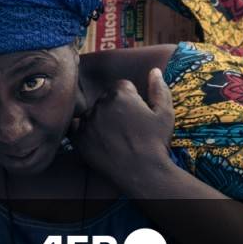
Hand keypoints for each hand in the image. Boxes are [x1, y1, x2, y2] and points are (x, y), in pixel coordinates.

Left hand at [72, 68, 175, 188]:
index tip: (137, 115)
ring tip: (115, 137)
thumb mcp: (165, 114)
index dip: (131, 100)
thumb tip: (154, 70)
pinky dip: (84, 130)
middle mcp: (101, 104)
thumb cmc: (156, 142)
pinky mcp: (79, 138)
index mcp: (121, 94)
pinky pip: (77, 127)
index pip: (121, 87)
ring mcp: (88, 121)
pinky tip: (97, 139)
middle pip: (106, 99)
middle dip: (114, 108)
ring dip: (100, 119)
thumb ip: (159, 89)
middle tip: (126, 128)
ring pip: (92, 112)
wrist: (142, 172)